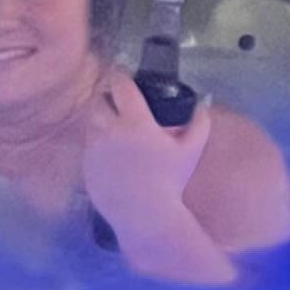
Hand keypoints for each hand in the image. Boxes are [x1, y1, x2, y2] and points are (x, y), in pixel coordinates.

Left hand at [80, 66, 215, 247]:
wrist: (144, 215)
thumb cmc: (170, 182)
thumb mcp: (191, 151)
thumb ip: (200, 123)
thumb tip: (202, 104)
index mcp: (135, 121)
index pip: (120, 85)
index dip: (120, 75)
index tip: (124, 74)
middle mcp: (110, 130)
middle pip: (100, 100)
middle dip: (108, 95)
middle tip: (118, 98)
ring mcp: (94, 148)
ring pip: (91, 121)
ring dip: (101, 117)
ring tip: (114, 123)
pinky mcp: (86, 165)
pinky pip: (89, 144)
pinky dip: (97, 141)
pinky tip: (110, 149)